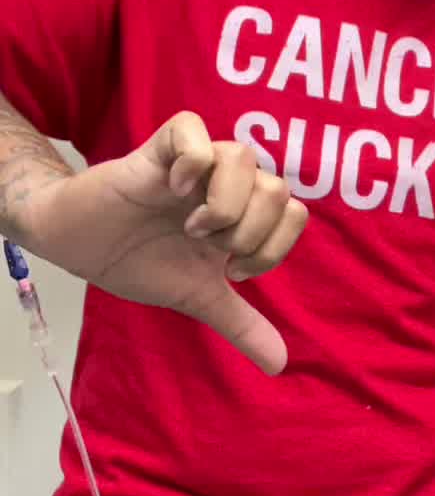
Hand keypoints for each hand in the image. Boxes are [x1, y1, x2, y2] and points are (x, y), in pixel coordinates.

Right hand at [24, 113, 306, 373]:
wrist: (78, 246)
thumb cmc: (138, 261)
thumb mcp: (197, 298)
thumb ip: (240, 324)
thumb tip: (280, 365)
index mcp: (244, 213)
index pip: (295, 214)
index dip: (272, 248)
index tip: (232, 270)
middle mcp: (226, 183)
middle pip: (277, 188)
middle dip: (247, 234)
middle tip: (207, 248)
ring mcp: (195, 164)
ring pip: (243, 156)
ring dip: (222, 205)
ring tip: (191, 226)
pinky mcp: (159, 148)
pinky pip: (193, 130)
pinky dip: (191, 165)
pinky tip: (172, 190)